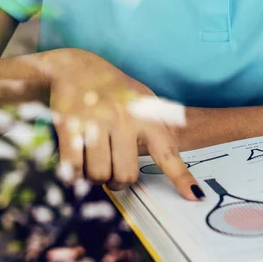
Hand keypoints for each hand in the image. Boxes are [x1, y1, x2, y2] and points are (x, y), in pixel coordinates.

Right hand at [44, 48, 204, 200]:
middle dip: (117, 181)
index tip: (194, 195)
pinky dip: (75, 172)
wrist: (73, 66)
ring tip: (93, 162)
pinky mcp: (68, 125)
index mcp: (144, 115)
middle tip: (112, 173)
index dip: (180, 177)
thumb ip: (161, 119)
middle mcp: (121, 118)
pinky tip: (77, 161)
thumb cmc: (111, 86)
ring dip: (95, 176)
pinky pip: (74, 167)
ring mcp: (93, 121)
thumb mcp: (142, 95)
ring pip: (98, 174)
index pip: (166, 152)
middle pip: (125, 175)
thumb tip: (175, 140)